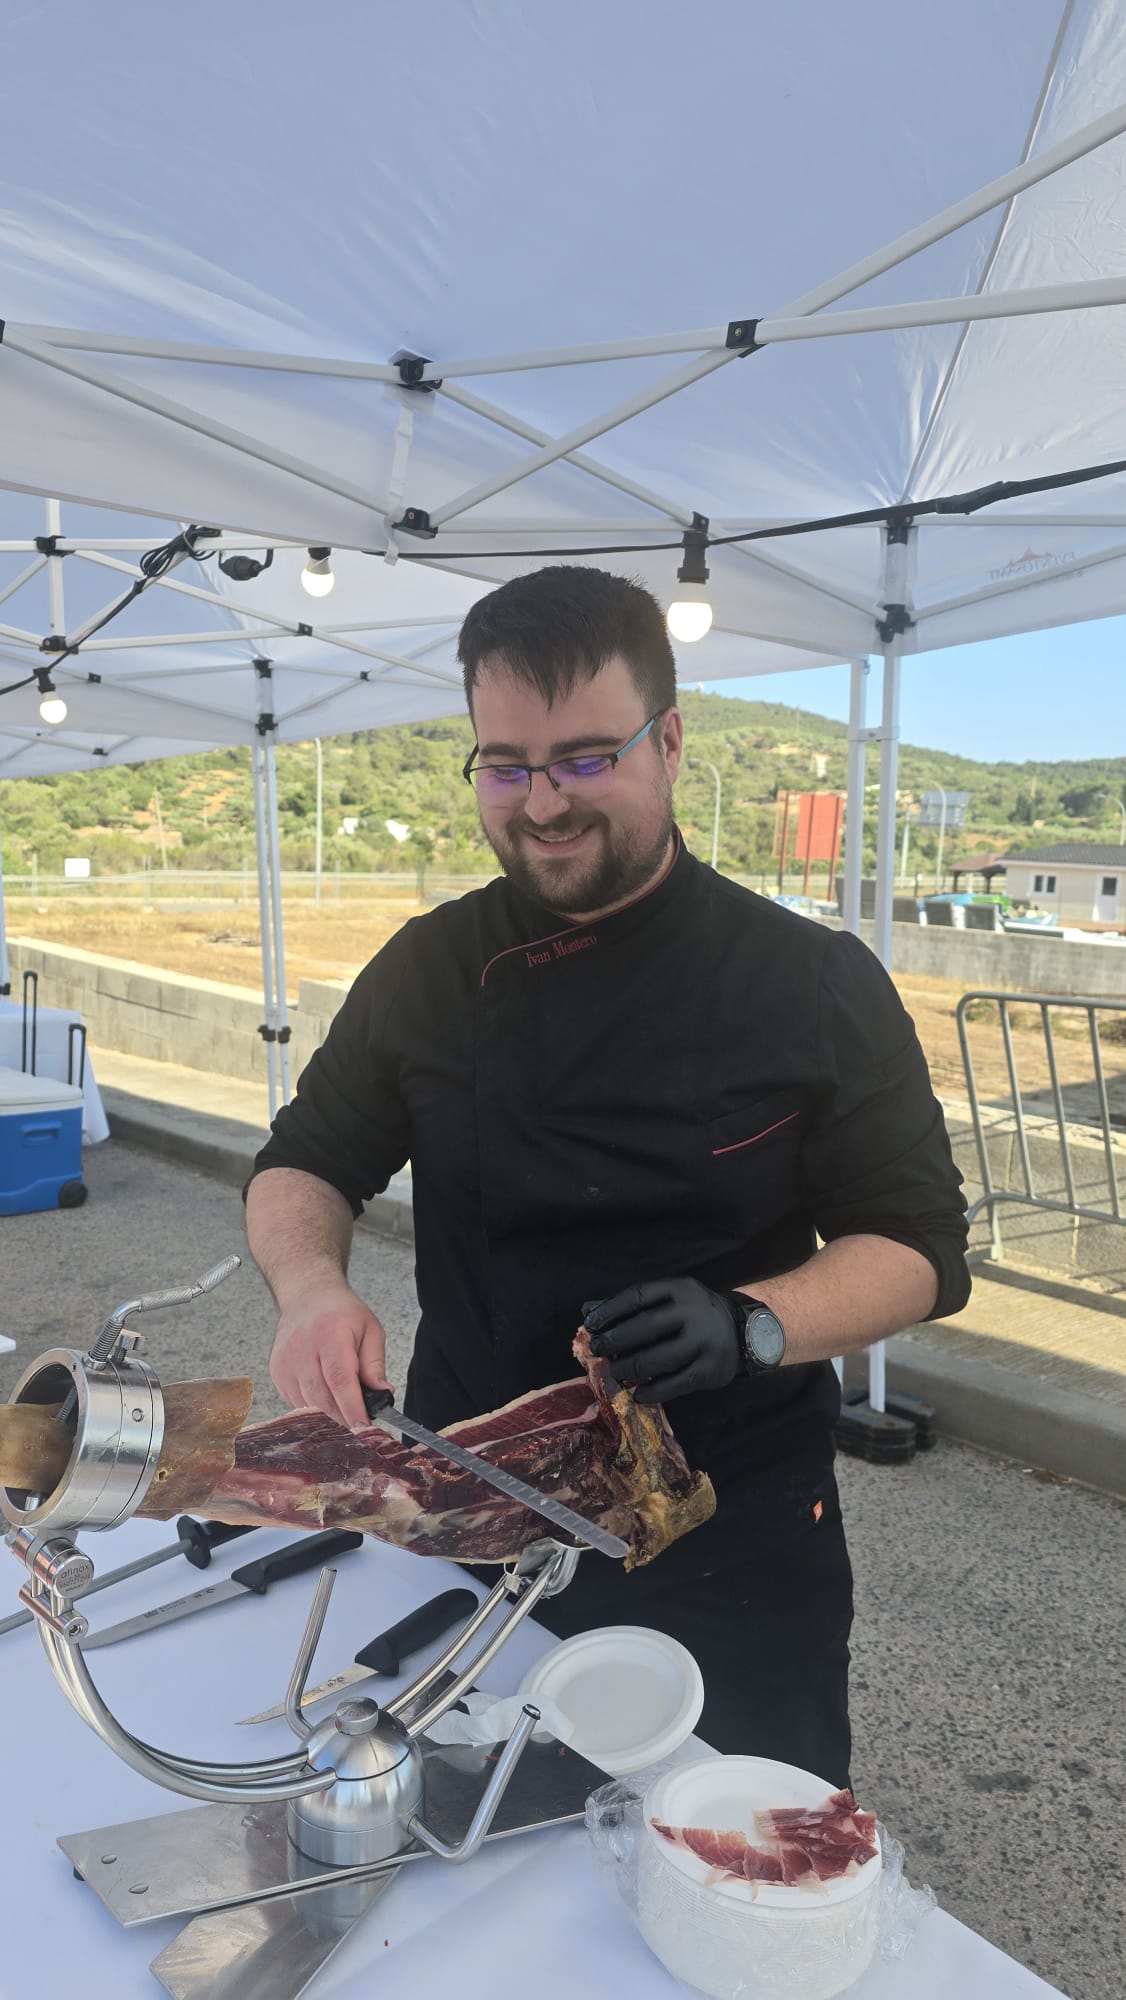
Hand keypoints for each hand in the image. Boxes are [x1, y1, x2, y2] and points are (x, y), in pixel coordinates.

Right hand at [269, 1280, 390, 1432]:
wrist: (307, 1296)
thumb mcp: (370, 1329)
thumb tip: (384, 1395)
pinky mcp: (276, 1372)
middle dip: (344, 1417)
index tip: (364, 1426)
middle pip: (322, 1397)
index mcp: (330, 1334)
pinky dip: (313, 1407)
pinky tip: (324, 1394)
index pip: (339, 1378)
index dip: (352, 1406)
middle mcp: (302, 1349)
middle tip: (361, 1421)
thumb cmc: (341, 1312)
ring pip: (308, 1405)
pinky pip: (296, 1403)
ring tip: (344, 1406)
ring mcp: (285, 1362)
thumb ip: (375, 1365)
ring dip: (329, 1413)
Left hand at [583, 1279, 742, 1403]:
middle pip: (646, 1327)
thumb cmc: (693, 1315)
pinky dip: (653, 1391)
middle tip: (596, 1351)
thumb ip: (628, 1305)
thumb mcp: (667, 1300)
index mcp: (680, 1289)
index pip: (637, 1296)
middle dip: (615, 1341)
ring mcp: (704, 1342)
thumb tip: (586, 1311)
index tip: (590, 1324)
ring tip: (614, 1372)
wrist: (744, 1333)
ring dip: (630, 1367)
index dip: (610, 1310)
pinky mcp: (710, 1370)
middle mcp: (694, 1312)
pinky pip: (676, 1384)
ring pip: (659, 1358)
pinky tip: (637, 1394)